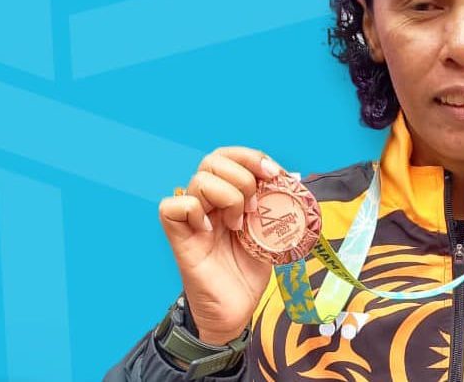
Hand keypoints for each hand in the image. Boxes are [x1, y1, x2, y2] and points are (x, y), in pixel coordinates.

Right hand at [158, 147, 284, 344]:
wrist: (237, 308)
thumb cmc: (249, 269)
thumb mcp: (270, 229)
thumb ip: (275, 203)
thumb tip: (291, 178)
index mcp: (227, 194)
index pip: (229, 155)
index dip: (251, 157)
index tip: (274, 173)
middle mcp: (207, 201)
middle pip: (212, 160)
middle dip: (243, 176)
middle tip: (256, 206)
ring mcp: (192, 218)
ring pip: (198, 180)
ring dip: (227, 197)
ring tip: (237, 224)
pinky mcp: (178, 237)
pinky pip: (172, 206)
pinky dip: (194, 212)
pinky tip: (209, 231)